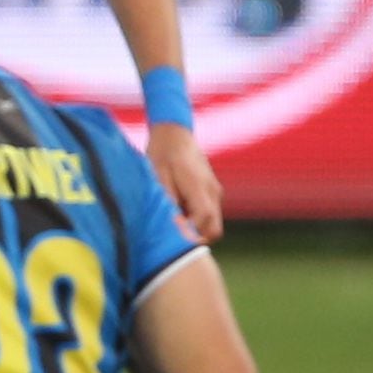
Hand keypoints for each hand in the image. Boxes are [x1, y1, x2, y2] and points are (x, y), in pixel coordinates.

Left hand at [150, 123, 224, 243]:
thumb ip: (168, 202)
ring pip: (212, 222)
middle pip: (214, 229)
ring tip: (172, 216)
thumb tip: (174, 225)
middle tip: (174, 233)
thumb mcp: (158, 177)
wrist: (174, 133)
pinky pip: (208, 212)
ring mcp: (214, 191)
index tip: (176, 239)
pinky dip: (195, 217)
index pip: (207, 224)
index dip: (193, 237)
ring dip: (194, 226)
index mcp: (200, 189)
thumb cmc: (162, 154)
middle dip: (196, 236)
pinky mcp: (211, 190)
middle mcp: (213, 192)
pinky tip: (176, 207)